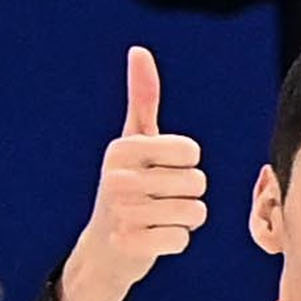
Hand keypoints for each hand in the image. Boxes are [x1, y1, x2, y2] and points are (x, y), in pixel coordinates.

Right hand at [56, 46, 207, 300]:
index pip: (191, 151)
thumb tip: (139, 51)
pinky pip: (183, 239)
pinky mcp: (130, 246)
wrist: (103, 249)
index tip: (161, 171)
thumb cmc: (127, 187)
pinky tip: (154, 240)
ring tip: (160, 220)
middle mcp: (118, 179)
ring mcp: (122, 214)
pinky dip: (176, 242)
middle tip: (161, 200)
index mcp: (122, 150)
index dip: (186, 164)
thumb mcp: (133, 141)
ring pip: (194, 212)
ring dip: (185, 219)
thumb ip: (142, 97)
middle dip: (188, 194)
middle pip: (197, 182)